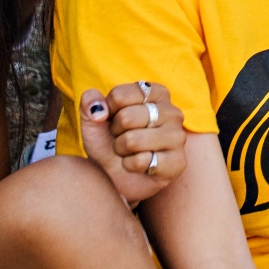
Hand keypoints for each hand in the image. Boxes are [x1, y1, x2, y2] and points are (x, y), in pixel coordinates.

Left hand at [81, 82, 186, 205]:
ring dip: (122, 150)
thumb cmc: (108, 142)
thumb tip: (98, 109)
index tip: (112, 119)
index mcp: (156, 93)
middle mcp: (172, 111)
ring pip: (133, 140)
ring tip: (129, 152)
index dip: (107, 111)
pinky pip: (141, 161)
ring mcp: (178, 136)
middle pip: (126, 117)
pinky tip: (139, 165)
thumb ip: (90, 102)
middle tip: (122, 138)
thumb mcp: (93, 120)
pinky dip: (130, 166)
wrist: (115, 176)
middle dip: (115, 132)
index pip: (119, 95)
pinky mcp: (177, 162)